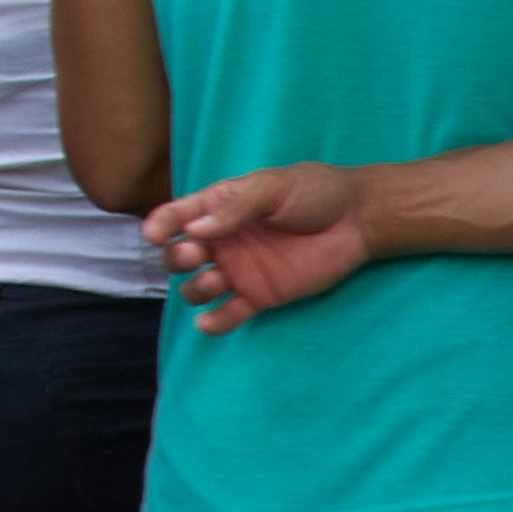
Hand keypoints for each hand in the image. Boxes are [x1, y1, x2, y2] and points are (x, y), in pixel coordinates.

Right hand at [147, 163, 373, 330]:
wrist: (357, 220)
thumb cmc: (315, 192)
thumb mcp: (272, 188)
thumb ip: (235, 208)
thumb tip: (195, 229)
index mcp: (219, 208)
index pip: (177, 217)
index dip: (161, 226)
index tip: (156, 235)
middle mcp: (222, 241)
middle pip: (179, 257)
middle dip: (177, 259)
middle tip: (197, 254)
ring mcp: (239, 271)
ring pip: (196, 288)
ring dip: (195, 289)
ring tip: (217, 281)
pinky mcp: (260, 296)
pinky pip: (227, 315)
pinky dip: (214, 323)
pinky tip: (208, 322)